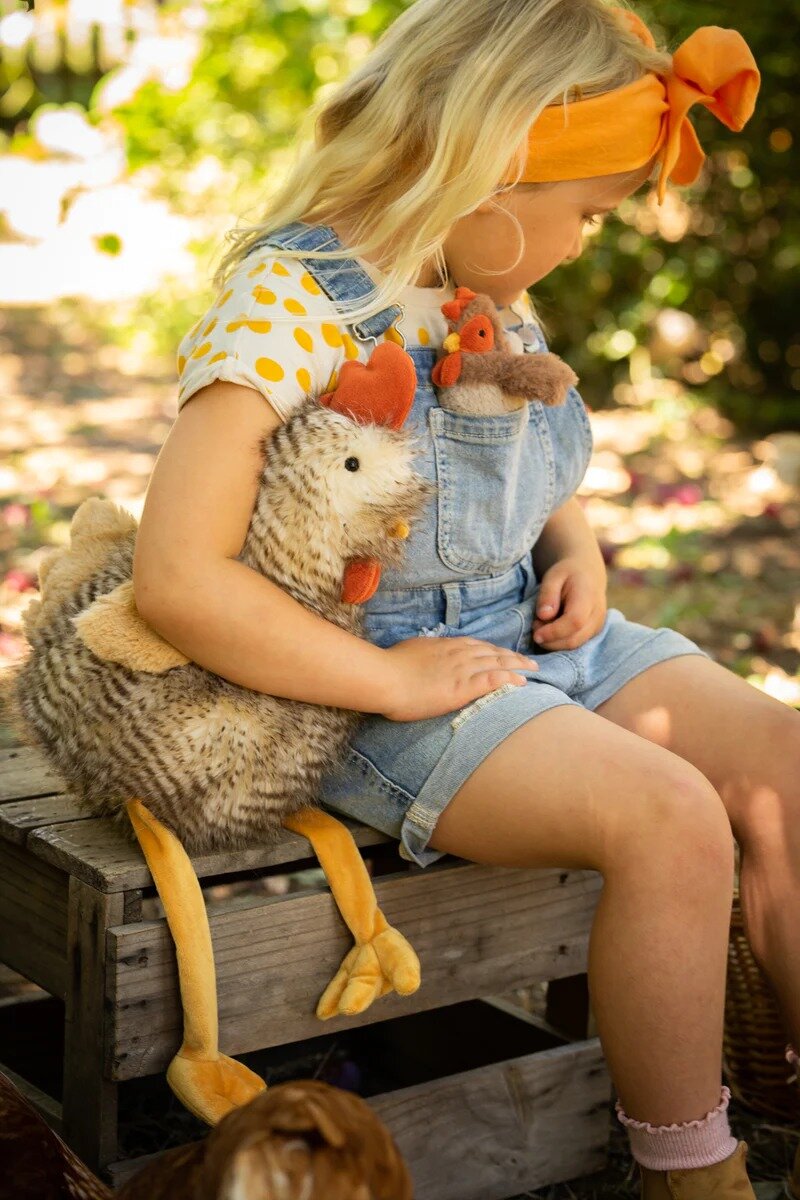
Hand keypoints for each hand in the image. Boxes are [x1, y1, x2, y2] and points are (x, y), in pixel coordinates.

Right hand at [380, 636, 537, 721]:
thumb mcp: (410, 652)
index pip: (477, 646)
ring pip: (498, 663)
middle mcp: (458, 653)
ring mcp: (462, 669)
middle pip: (493, 652)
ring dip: (518, 666)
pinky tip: (522, 682)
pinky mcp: (463, 687)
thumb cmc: (390, 666)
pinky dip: (510, 679)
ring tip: (533, 670)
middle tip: (529, 661)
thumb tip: (426, 655)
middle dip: (513, 656)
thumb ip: (424, 654)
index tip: (505, 653)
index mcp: (446, 646)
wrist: (385, 677)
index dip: (494, 650)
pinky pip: (493, 679)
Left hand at [532, 556, 606, 650]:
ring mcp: (598, 625)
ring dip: (554, 643)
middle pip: (575, 638)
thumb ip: (548, 595)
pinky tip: (551, 630)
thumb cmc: (568, 573)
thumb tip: (544, 616)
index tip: (536, 634)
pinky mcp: (594, 632)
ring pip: (575, 645)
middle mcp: (597, 614)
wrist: (588, 573)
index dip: (554, 632)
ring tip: (542, 626)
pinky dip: (560, 642)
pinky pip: (576, 644)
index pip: (575, 621)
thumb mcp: (553, 576)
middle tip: (535, 627)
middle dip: (550, 640)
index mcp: (588, 596)